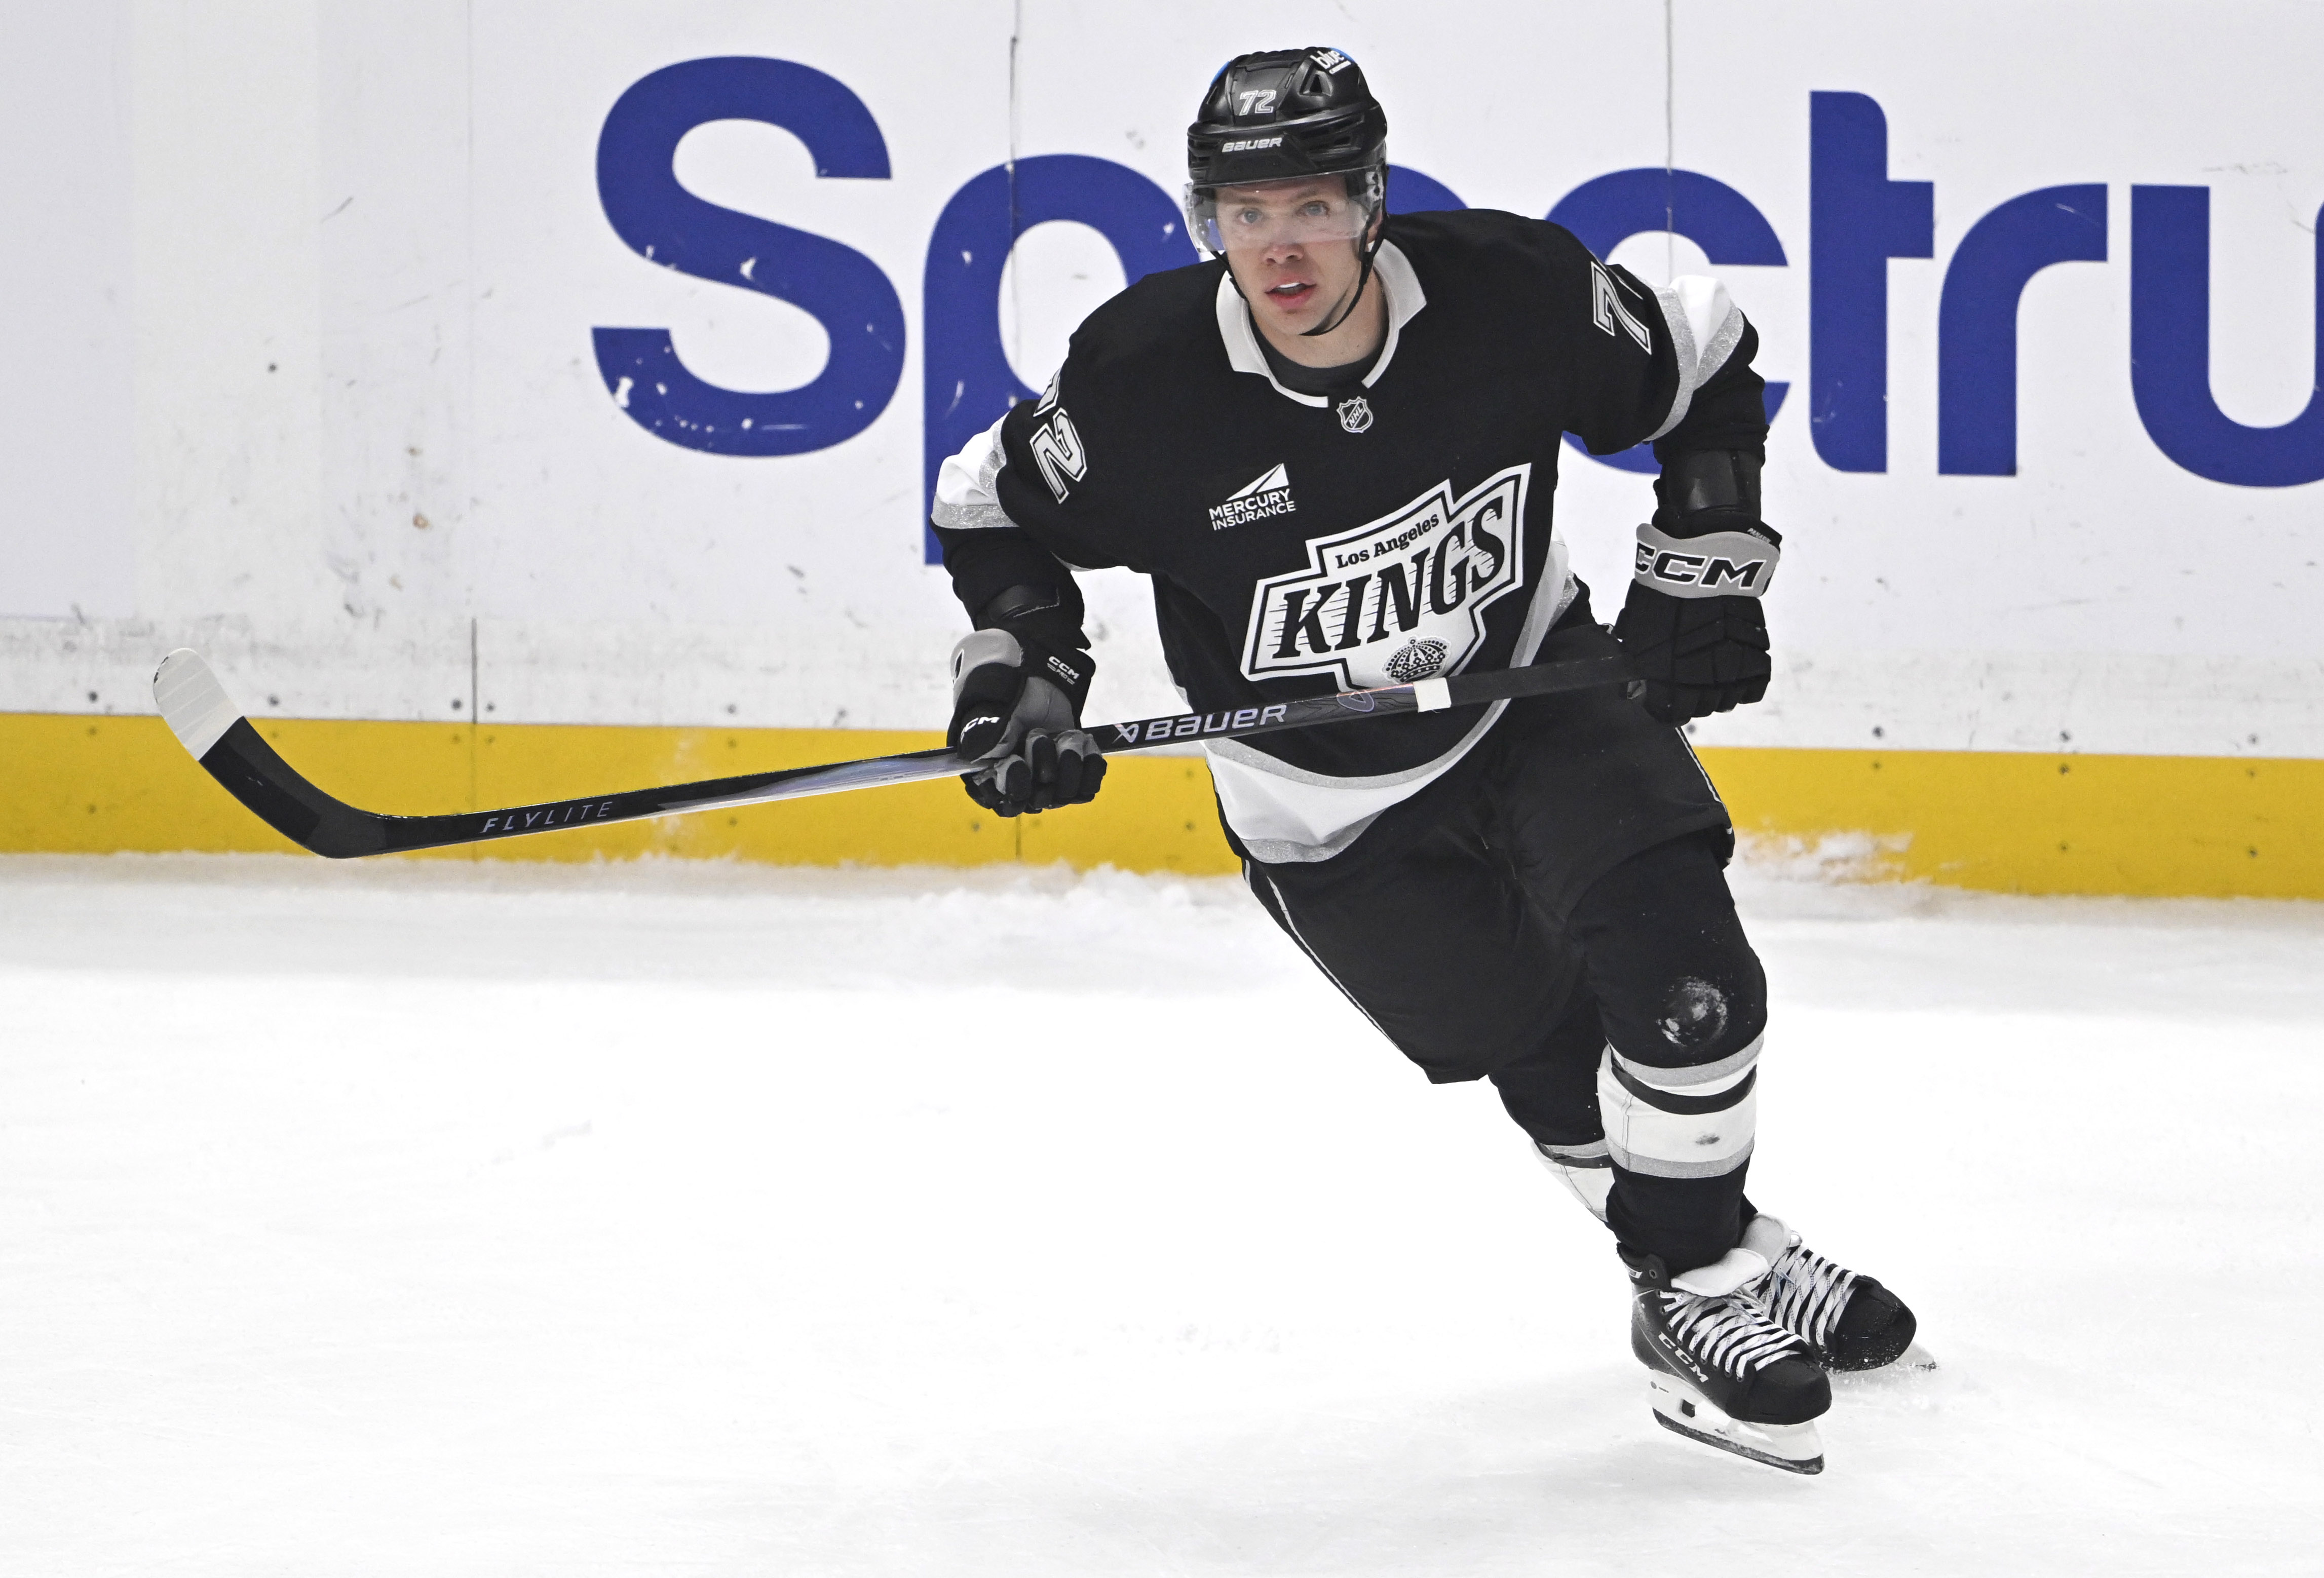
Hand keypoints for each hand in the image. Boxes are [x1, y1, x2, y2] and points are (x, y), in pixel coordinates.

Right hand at [947, 628, 1105, 815]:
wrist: (1037, 683)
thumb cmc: (1008, 698)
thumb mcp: (993, 713)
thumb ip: (988, 735)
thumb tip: (987, 756)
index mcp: (993, 779)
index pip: (1006, 805)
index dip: (1015, 785)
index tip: (1015, 761)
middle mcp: (1022, 787)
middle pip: (1041, 800)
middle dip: (1044, 764)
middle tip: (1038, 734)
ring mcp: (1049, 783)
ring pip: (1068, 794)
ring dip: (1069, 759)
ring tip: (1063, 735)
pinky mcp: (1074, 775)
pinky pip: (1089, 785)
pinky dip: (1090, 761)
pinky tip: (1081, 740)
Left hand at [1612, 586, 1769, 724]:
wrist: (1700, 574)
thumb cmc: (1660, 600)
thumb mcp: (1635, 636)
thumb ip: (1637, 665)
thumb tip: (1632, 682)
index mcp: (1665, 686)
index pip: (1669, 716)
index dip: (1666, 707)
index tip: (1666, 696)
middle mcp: (1698, 689)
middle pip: (1699, 710)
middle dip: (1693, 697)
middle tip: (1691, 675)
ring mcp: (1729, 679)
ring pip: (1725, 703)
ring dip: (1719, 690)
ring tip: (1714, 667)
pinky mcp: (1755, 663)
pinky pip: (1753, 689)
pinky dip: (1746, 682)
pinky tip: (1736, 667)